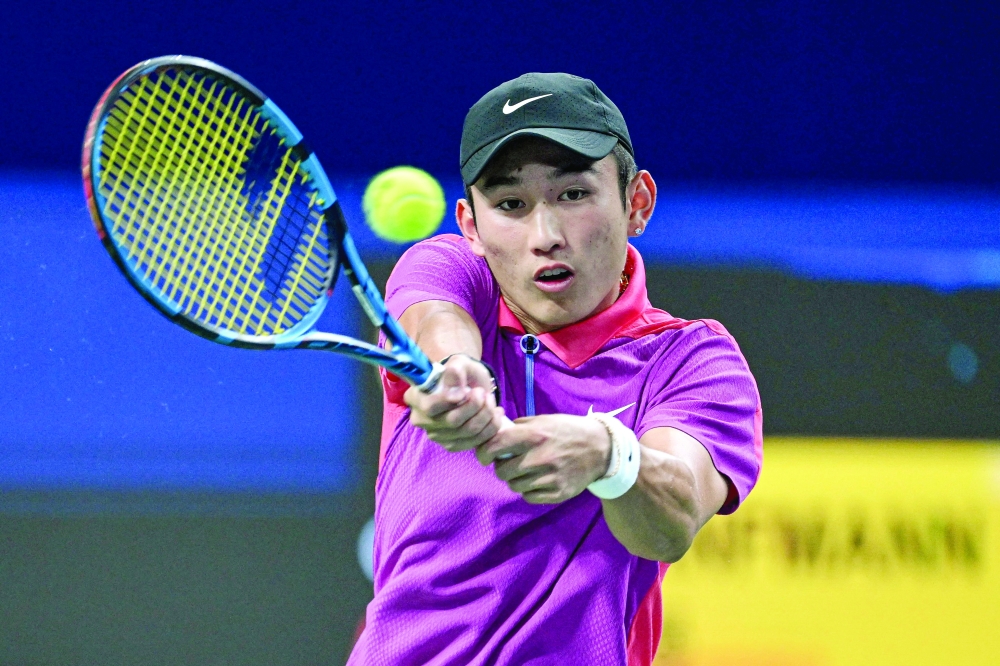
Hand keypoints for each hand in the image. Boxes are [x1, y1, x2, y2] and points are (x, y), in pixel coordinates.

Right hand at [404, 354, 505, 451]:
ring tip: (490, 400)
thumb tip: (455, 388)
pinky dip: (491, 427)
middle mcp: (421, 419)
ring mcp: (436, 435)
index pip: (429, 406)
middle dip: (475, 405)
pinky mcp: (451, 445)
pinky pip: (476, 441)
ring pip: (467, 431)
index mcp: (416, 397)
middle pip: (452, 421)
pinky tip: (495, 413)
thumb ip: (455, 371)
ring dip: (486, 414)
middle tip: (483, 392)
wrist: (469, 387)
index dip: (449, 400)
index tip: (468, 390)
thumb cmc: (460, 373)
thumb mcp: (459, 363)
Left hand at [476, 414, 611, 503]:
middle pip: (502, 471)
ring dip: (516, 479)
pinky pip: (529, 497)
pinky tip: (537, 480)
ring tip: (526, 471)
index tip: (484, 455)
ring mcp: (549, 478)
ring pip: (514, 486)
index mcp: (534, 435)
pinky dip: (529, 490)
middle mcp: (540, 458)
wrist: (600, 448)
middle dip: (502, 467)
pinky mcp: (558, 493)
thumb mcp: (544, 420)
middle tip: (509, 463)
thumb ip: (518, 427)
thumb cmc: (568, 431)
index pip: (495, 446)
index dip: (484, 452)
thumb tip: (494, 432)